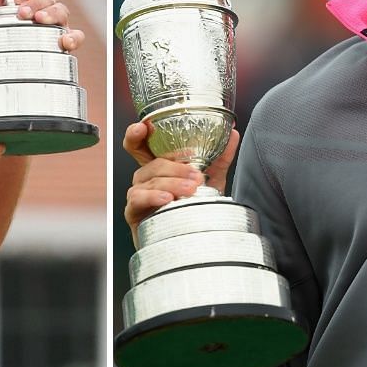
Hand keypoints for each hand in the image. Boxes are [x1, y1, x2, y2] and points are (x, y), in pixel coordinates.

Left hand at [0, 0, 84, 51]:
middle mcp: (47, 6)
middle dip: (37, 2)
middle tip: (22, 12)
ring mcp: (57, 22)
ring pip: (62, 11)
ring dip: (51, 14)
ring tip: (39, 19)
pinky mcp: (63, 39)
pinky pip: (76, 36)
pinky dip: (74, 37)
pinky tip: (66, 41)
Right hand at [123, 121, 236, 240]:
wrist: (191, 239)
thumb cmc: (193, 208)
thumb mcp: (210, 179)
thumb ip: (219, 157)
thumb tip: (232, 132)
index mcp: (158, 166)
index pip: (140, 145)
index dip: (136, 134)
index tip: (143, 127)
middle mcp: (145, 177)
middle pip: (147, 162)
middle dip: (172, 165)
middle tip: (196, 173)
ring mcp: (137, 194)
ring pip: (149, 181)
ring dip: (171, 183)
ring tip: (191, 189)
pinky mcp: (133, 212)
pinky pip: (138, 199)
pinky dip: (153, 197)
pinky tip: (167, 199)